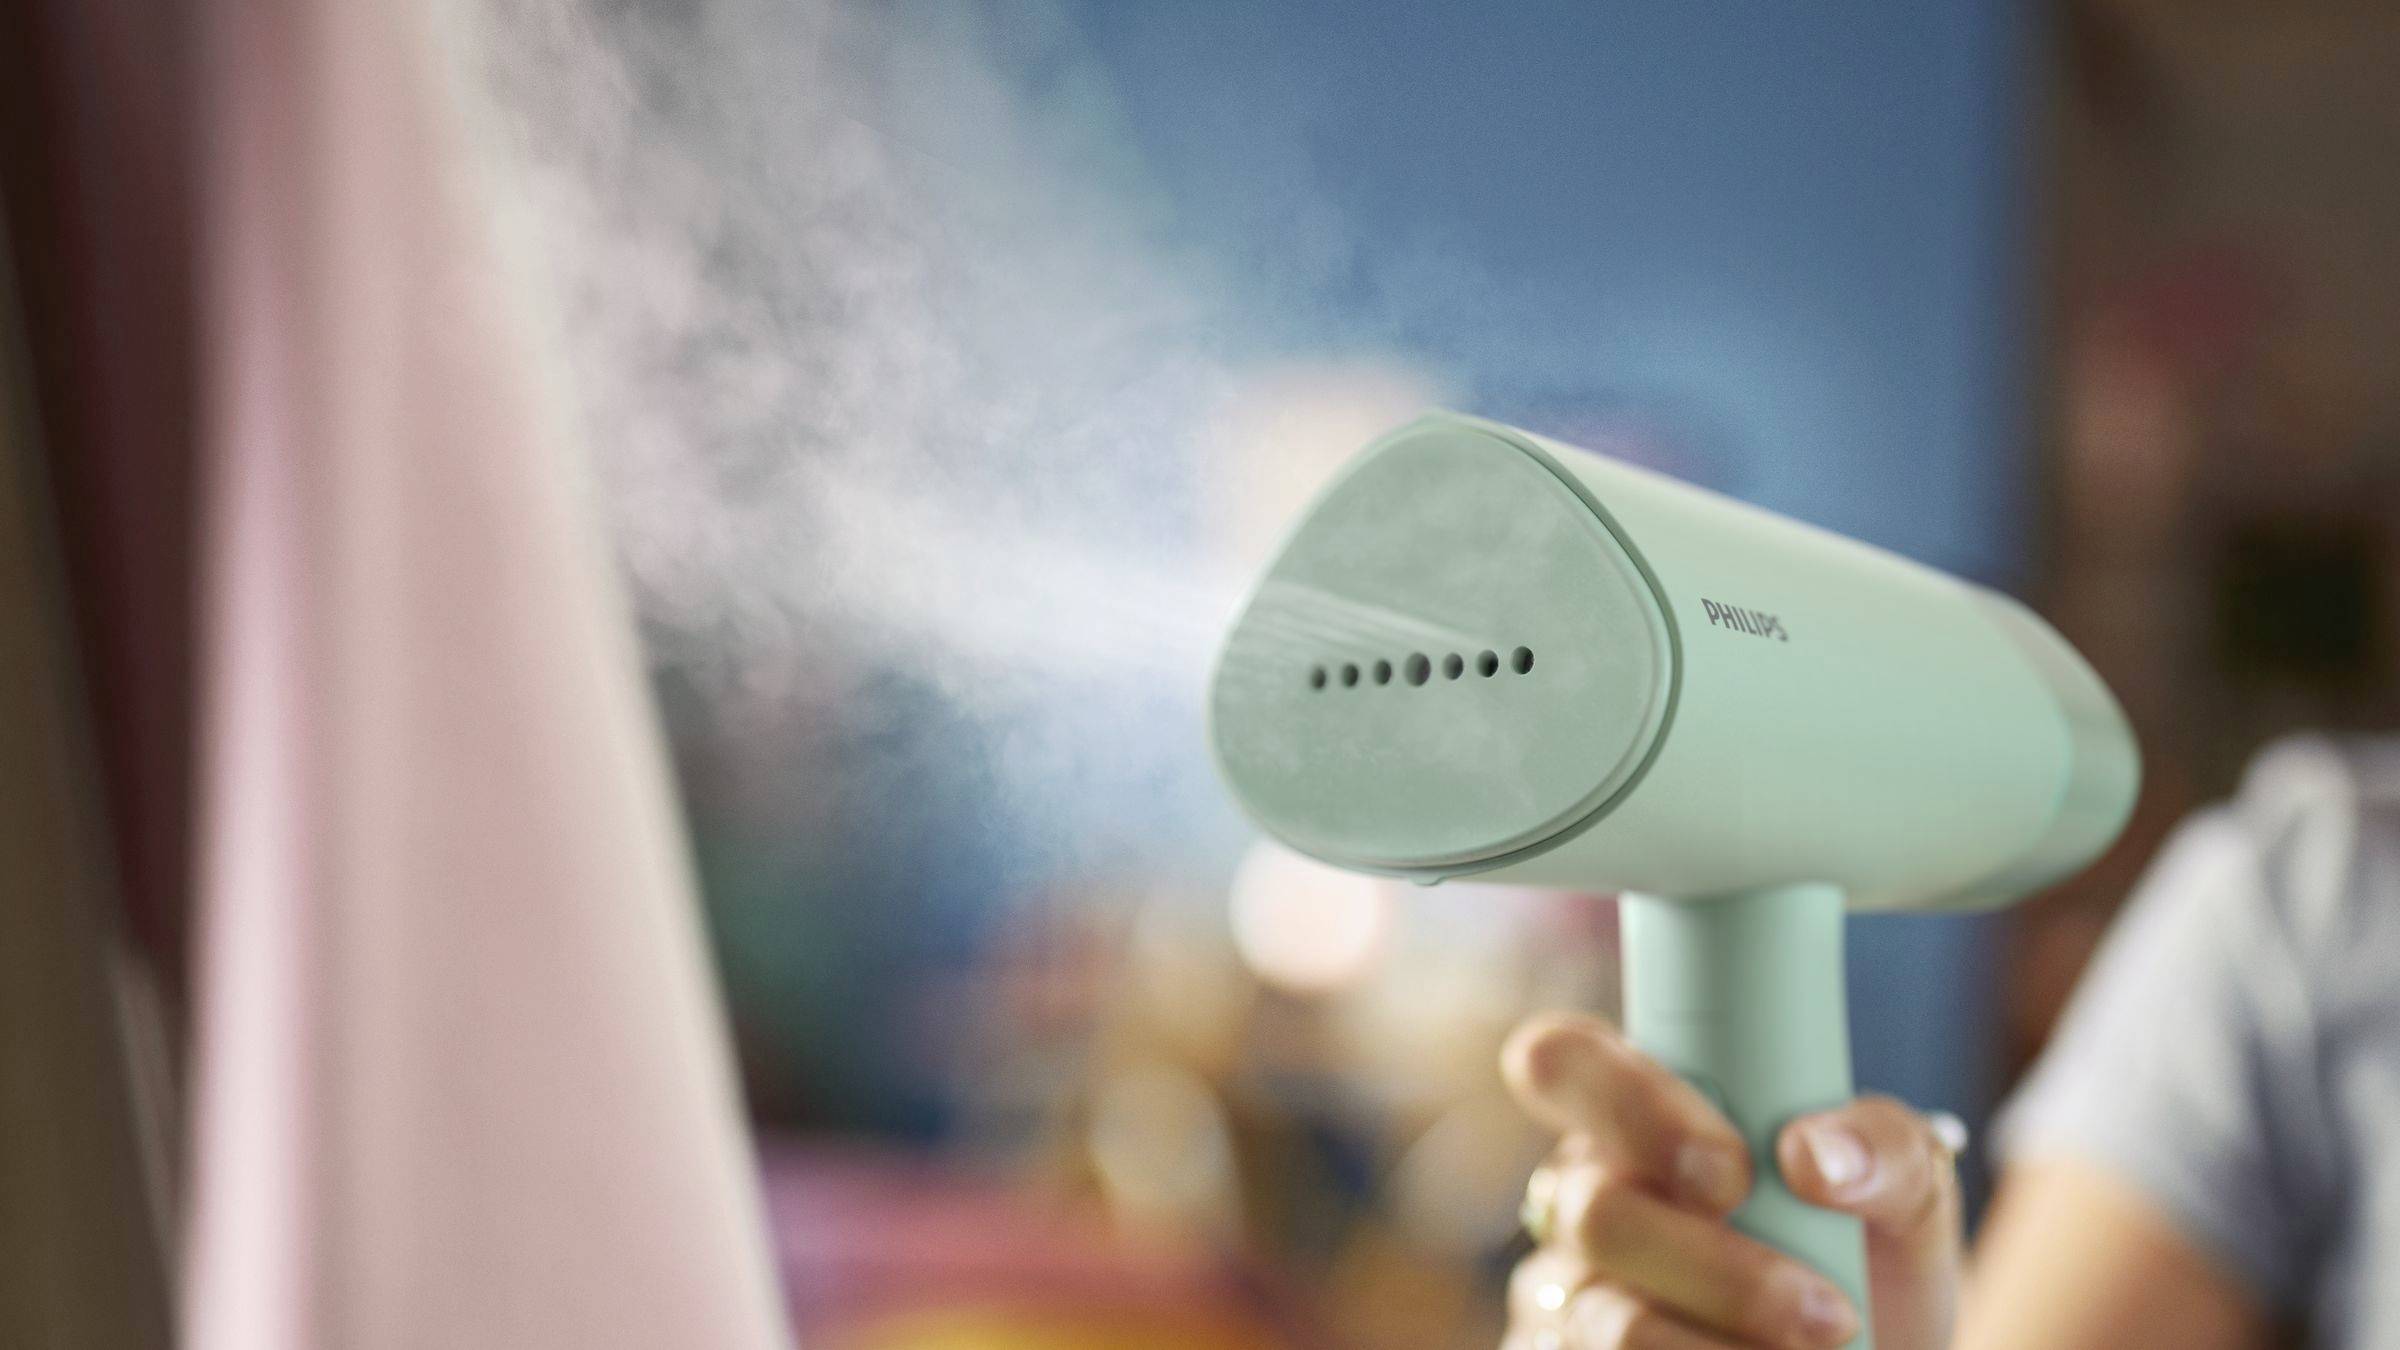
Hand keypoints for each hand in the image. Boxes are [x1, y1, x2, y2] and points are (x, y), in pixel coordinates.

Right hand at [1498, 1013, 1962, 1349]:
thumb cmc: (1868, 1257)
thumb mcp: (1905, 1189)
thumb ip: (1881, 1145)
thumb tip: (1814, 1156)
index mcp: (1639, 1115)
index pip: (1560, 1059)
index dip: (1627, 1102)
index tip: (1735, 1169)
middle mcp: (1584, 1197)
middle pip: (1586, 1208)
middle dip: (1712, 1266)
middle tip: (1818, 1304)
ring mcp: (1571, 1298)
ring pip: (1608, 1324)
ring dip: (1733, 1344)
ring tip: (1828, 1348)